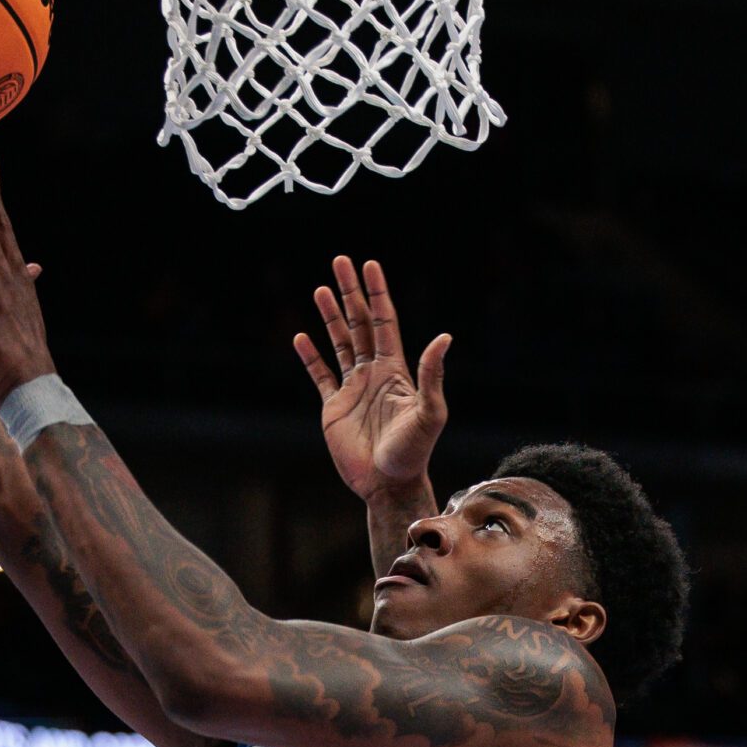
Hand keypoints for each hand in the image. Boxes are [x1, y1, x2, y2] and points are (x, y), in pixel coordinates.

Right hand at [292, 257, 450, 499]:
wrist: (388, 484)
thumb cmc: (413, 452)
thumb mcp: (429, 413)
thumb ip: (431, 375)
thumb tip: (444, 338)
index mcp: (395, 370)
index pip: (384, 322)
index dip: (377, 294)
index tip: (370, 266)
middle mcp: (373, 374)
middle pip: (360, 323)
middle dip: (350, 293)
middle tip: (340, 262)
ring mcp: (353, 389)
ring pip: (340, 342)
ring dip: (330, 316)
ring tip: (320, 289)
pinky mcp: (334, 408)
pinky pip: (320, 375)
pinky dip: (311, 357)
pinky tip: (302, 337)